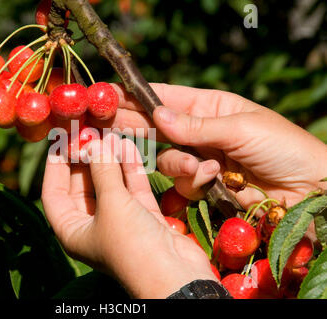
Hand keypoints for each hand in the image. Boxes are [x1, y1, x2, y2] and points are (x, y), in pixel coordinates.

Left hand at [42, 134, 217, 297]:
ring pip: (109, 183)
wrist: (176, 276)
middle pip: (82, 184)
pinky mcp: (142, 216)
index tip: (60, 139)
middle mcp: (92, 225)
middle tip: (89, 131)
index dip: (55, 165)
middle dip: (86, 157)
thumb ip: (102, 172)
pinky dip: (129, 168)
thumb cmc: (133, 246)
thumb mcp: (112, 205)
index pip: (54, 192)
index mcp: (72, 230)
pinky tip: (127, 145)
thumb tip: (94, 144)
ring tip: (110, 133)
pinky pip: (131, 188)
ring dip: (110, 160)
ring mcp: (118, 220)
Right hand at [89, 83, 326, 209]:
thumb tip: (157, 113)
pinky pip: (182, 182)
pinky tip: (215, 181)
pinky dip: (194, 182)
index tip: (108, 94)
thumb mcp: (240, 127)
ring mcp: (201, 159)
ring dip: (181, 165)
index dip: (136, 97)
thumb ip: (195, 125)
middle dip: (133, 126)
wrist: (310, 190)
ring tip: (205, 169)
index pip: (165, 98)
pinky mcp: (205, 185)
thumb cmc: (283, 147)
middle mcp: (200, 131)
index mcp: (210, 107)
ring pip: (167, 160)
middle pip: (156, 128)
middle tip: (103, 124)